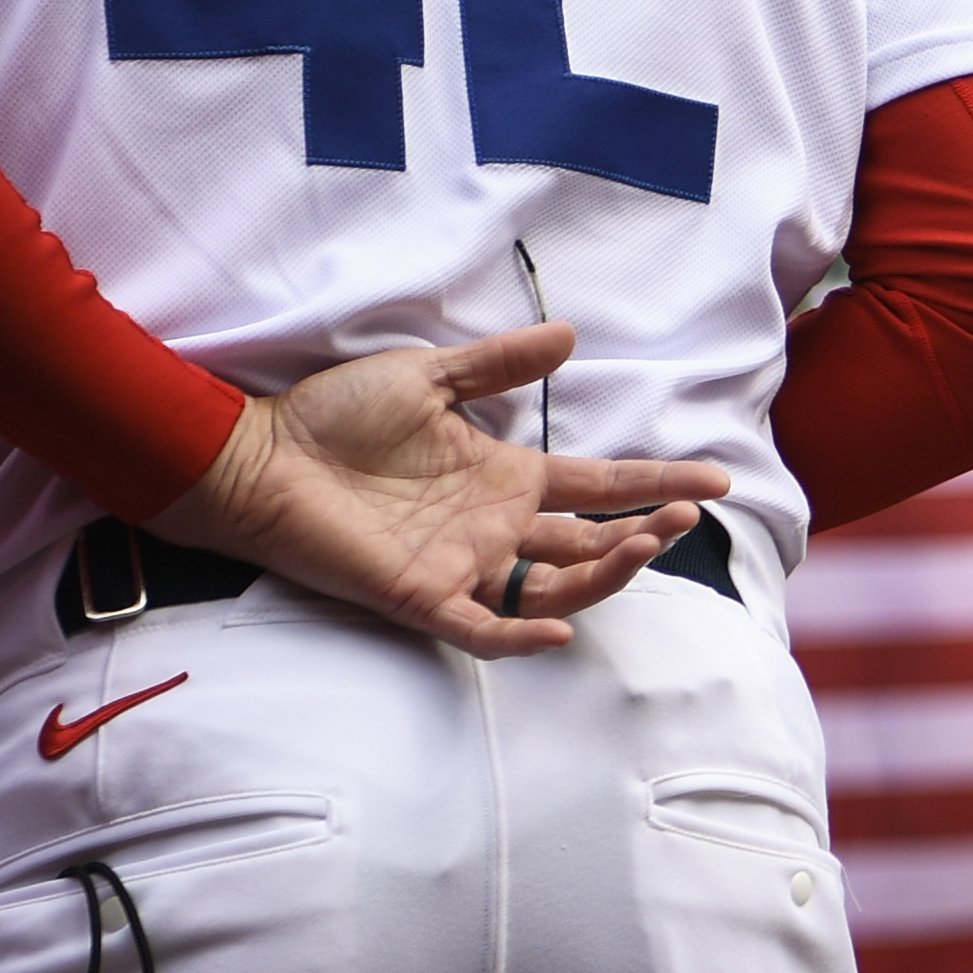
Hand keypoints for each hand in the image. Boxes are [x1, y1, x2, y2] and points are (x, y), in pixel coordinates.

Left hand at [153, 321, 727, 658]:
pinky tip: (559, 629)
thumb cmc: (333, 418)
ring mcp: (463, 566)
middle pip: (592, 544)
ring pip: (556, 590)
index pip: (600, 485)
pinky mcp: (423, 596)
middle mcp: (496, 527)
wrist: (258, 458)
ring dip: (607, 574)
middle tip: (686, 515)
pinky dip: (519, 637)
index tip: (714, 480)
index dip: (656, 482)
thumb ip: (498, 365)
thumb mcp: (427, 376)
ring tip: (646, 542)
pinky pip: (482, 630)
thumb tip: (570, 336)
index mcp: (504, 478)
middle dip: (647, 530)